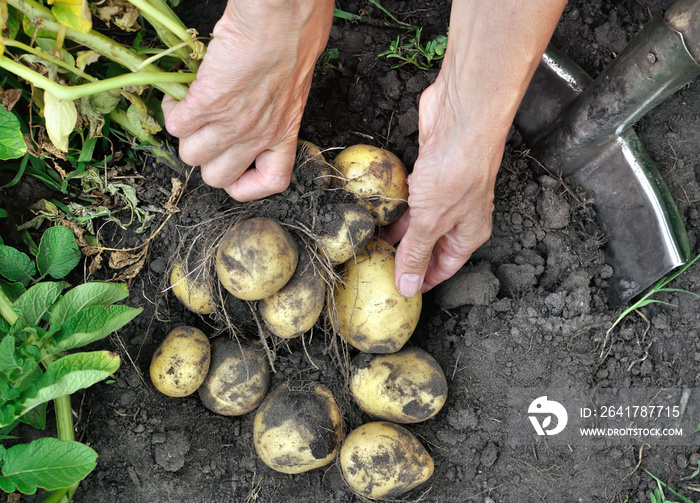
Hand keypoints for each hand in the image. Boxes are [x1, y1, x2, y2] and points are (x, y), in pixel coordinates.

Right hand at [161, 0, 333, 201]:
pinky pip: (175, 127)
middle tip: (207, 130)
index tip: (239, 166)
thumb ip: (272, 110)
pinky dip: (172, 111)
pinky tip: (182, 94)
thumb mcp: (291, 87)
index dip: (249, 183)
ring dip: (185, 134)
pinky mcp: (207, 103)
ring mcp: (232, 124)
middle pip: (217, 178)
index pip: (272, 182)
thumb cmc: (293, 37)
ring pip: (191, 156)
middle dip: (207, 157)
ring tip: (191, 108)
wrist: (281, 16)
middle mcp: (258, 136)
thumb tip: (251, 109)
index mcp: (284, 132)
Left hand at [382, 78, 502, 296]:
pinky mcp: (430, 174)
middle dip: (407, 257)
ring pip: (419, 222)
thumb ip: (416, 253)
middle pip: (430, 246)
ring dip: (399, 234)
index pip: (445, 267)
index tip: (399, 290)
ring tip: (373, 247)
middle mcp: (460, 216)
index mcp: (469, 234)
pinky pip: (411, 199)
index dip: (423, 280)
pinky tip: (380, 216)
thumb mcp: (431, 221)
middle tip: (378, 268)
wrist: (459, 118)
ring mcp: (445, 194)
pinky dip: (397, 209)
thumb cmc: (456, 170)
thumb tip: (408, 287)